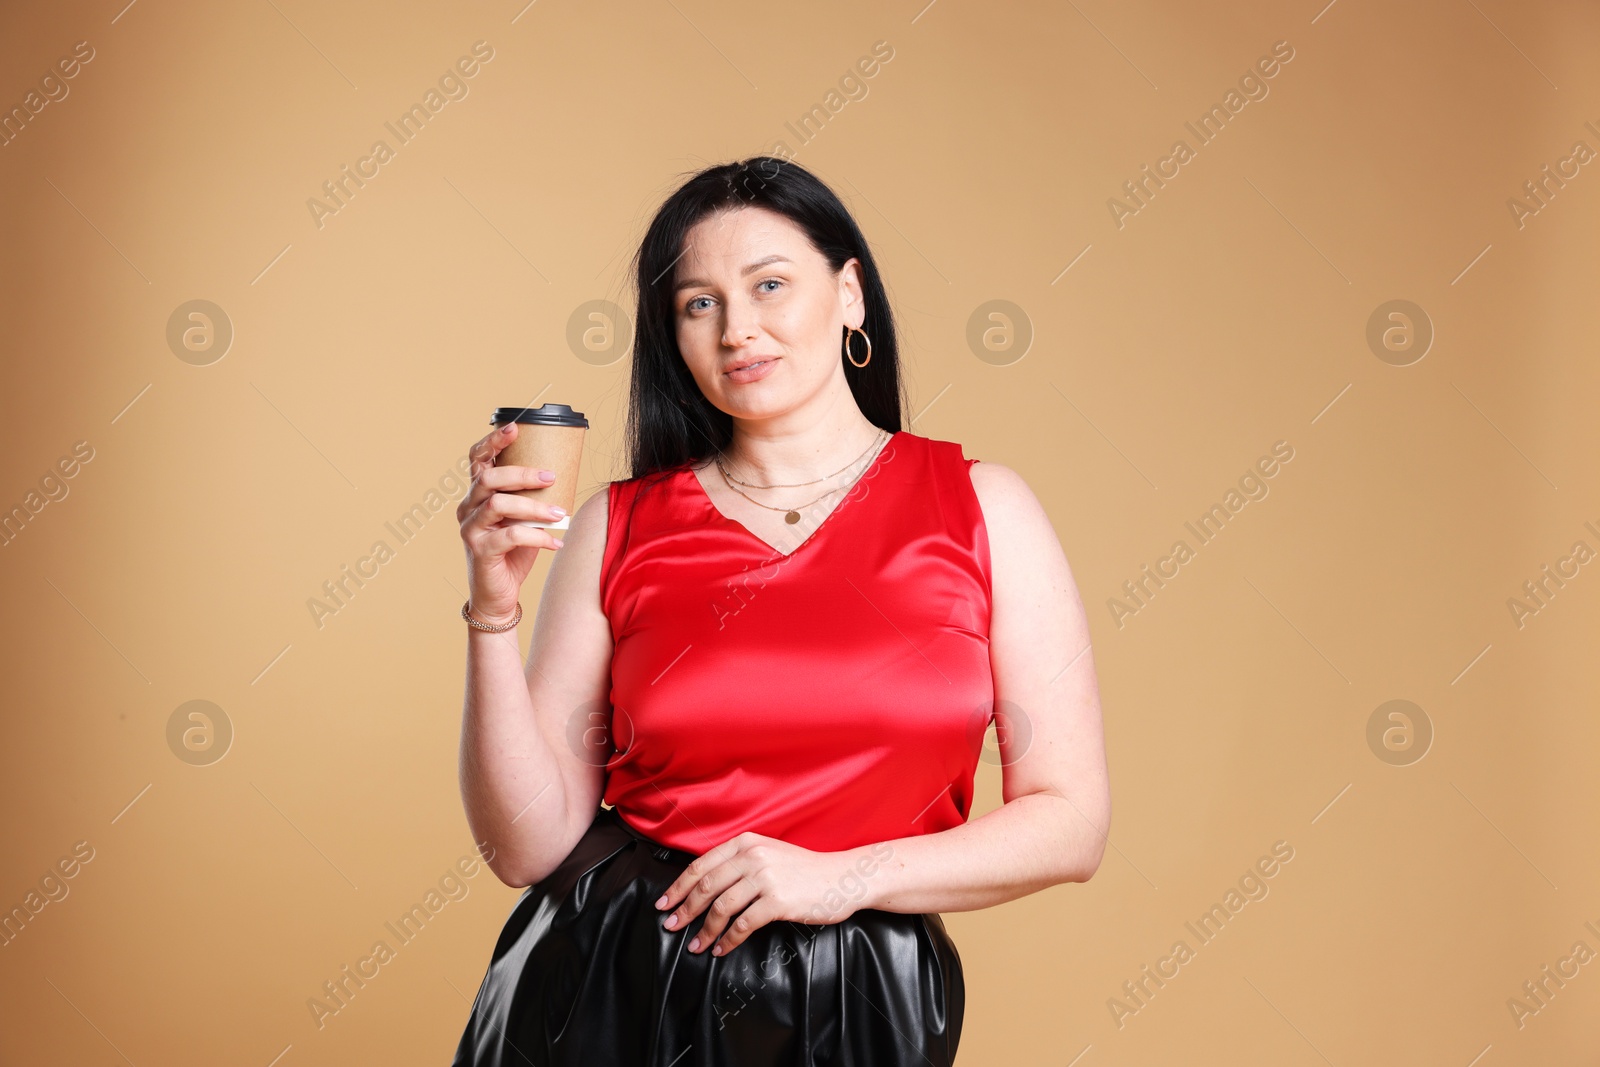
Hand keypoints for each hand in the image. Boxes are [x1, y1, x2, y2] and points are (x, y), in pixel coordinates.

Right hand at [456, 421, 565, 623]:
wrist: (498, 596)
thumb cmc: (513, 554)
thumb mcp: (523, 520)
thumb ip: (530, 498)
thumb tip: (561, 475)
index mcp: (476, 496)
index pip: (476, 460)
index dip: (491, 442)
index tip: (514, 428)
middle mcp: (467, 509)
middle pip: (489, 478)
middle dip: (522, 474)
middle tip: (551, 478)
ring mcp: (470, 530)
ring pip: (498, 504)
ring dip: (534, 507)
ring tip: (560, 515)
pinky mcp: (480, 551)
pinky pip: (510, 536)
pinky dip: (537, 538)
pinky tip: (556, 543)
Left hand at [654, 833, 881, 956]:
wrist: (842, 877)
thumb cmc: (804, 870)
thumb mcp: (768, 853)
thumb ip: (739, 862)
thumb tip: (703, 885)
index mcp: (745, 842)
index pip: (700, 865)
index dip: (678, 887)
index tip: (665, 903)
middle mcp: (752, 856)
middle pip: (705, 886)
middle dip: (684, 909)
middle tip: (672, 926)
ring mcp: (765, 878)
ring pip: (720, 907)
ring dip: (704, 930)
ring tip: (695, 945)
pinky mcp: (777, 901)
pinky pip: (742, 925)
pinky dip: (727, 940)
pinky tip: (721, 950)